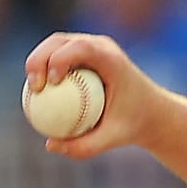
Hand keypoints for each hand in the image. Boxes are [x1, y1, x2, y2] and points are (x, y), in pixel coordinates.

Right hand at [23, 33, 166, 158]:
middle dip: (39, 58)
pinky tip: (37, 92)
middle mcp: (102, 47)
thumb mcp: (114, 138)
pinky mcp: (84, 54)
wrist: (153, 111)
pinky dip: (45, 69)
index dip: (60, 59)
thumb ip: (84, 146)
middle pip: (60, 41)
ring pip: (55, 45)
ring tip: (33, 89)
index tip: (51, 83)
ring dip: (37, 61)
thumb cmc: (135, 123)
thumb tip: (49, 145)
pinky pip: (58, 56)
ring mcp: (92, 47)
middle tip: (34, 87)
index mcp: (112, 60)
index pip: (81, 48)